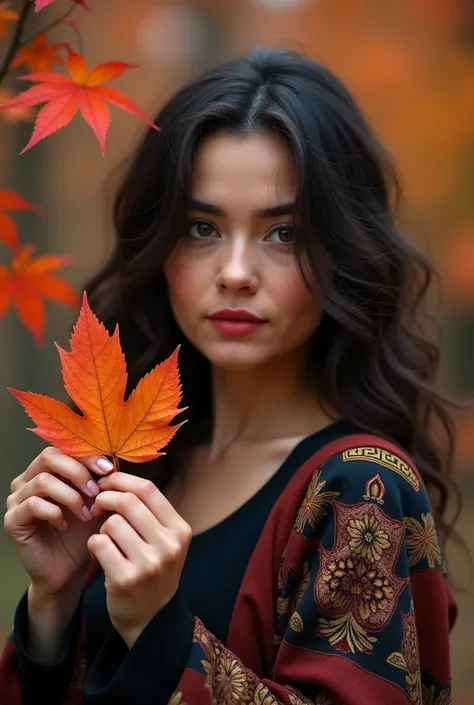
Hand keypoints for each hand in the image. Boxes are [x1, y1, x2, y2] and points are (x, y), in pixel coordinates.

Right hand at [4, 446, 114, 594]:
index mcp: (48, 470)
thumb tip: (113, 463)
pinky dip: (55, 512)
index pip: (64, 448)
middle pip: (49, 456)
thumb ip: (100, 481)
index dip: (86, 455)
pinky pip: (33, 504)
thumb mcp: (96, 502)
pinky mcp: (12, 519)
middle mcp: (28, 479)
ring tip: (85, 514)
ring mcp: (17, 498)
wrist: (67, 569)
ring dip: (70, 496)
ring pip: (43, 481)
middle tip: (96, 491)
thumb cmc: (82, 533)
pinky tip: (65, 525)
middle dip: (77, 471)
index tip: (108, 469)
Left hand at [87, 472, 191, 647]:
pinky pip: (99, 544)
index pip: (148, 489)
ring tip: (105, 538)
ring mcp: (148, 564)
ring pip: (111, 523)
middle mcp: (168, 545)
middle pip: (128, 502)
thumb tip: (115, 476)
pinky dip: (94, 544)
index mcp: (180, 530)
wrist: (151, 620)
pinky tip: (99, 554)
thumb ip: (148, 511)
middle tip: (97, 506)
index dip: (122, 480)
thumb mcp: (164, 541)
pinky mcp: (125, 580)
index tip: (106, 483)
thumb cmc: (153, 571)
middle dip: (106, 498)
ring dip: (101, 526)